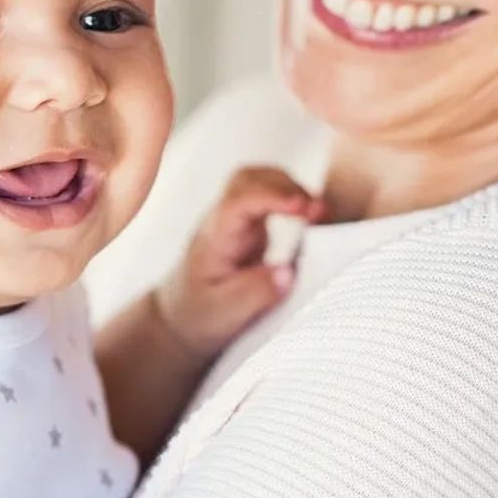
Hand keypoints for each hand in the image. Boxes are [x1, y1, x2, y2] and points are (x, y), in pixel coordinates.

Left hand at [156, 167, 323, 360]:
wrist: (179, 318)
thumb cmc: (198, 315)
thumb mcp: (224, 314)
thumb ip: (255, 294)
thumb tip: (288, 272)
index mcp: (214, 239)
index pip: (238, 202)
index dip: (271, 197)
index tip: (303, 207)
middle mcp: (222, 223)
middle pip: (248, 179)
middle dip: (286, 185)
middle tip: (318, 210)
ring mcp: (235, 223)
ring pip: (259, 183)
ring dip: (291, 189)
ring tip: (318, 213)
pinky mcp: (248, 229)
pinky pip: (269, 201)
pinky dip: (292, 201)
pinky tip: (310, 218)